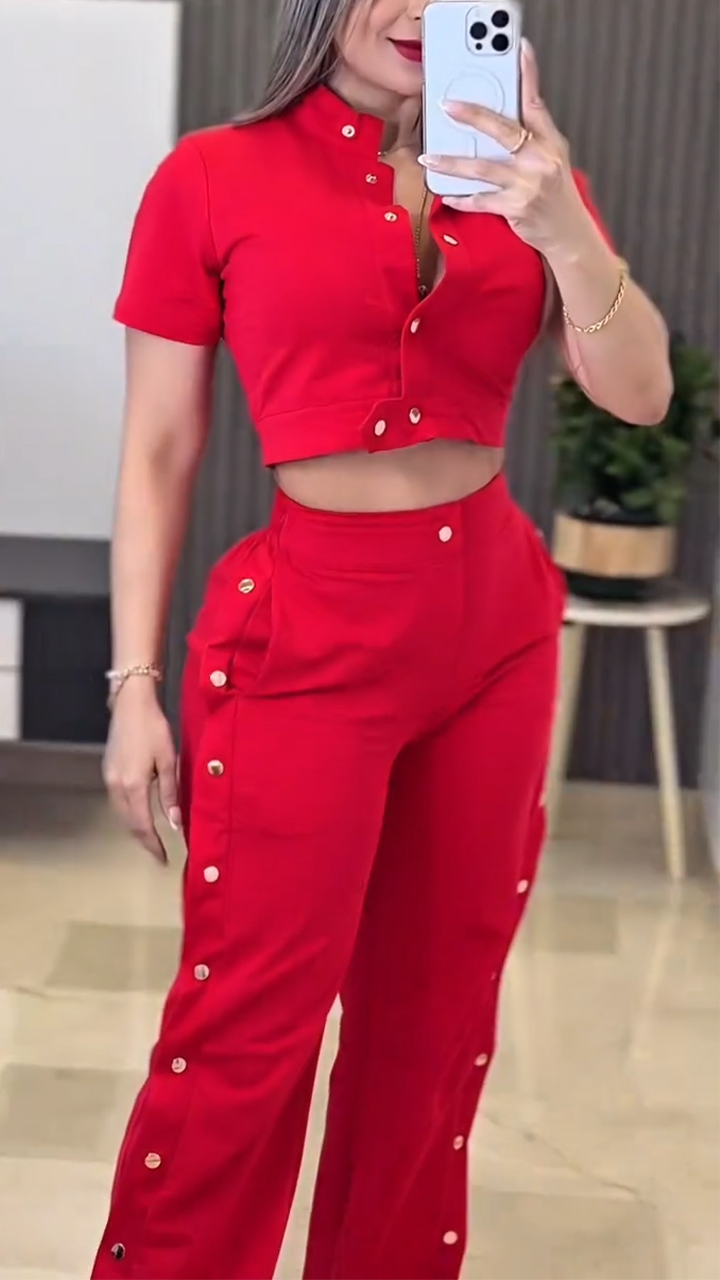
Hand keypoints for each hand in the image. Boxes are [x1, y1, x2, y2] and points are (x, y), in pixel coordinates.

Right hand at [103, 681, 180, 864]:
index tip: (163, 859)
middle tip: (158, 853)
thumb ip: (170, 794)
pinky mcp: (107, 771)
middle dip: (143, 840)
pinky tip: (139, 814)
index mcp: (134, 786)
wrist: (130, 704)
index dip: (152, 845)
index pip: (143, 826)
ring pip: (121, 814)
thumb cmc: (154, 729)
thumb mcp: (169, 761)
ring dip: (135, 828)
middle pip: (128, 823)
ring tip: (151, 838)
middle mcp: (117, 786)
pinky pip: (117, 802)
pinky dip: (128, 814)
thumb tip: (174, 823)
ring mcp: (109, 778)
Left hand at [419, 41, 587, 255]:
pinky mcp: (515, 208)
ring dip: (452, 163)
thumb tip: (498, 119)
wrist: (568, 233)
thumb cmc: (556, 194)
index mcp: (550, 142)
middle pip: (503, 130)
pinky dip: (461, 197)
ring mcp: (527, 184)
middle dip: (473, 116)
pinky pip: (480, 200)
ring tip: (429, 157)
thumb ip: (532, 136)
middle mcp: (539, 159)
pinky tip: (446, 193)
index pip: (537, 102)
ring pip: (482, 168)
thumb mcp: (553, 158)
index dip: (529, 74)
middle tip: (448, 106)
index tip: (519, 50)